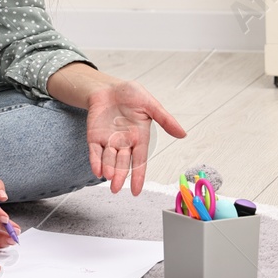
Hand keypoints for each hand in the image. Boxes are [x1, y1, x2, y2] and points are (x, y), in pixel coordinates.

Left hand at [84, 79, 186, 193]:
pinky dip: (95, 161)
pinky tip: (97, 170)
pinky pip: (95, 152)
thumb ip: (165, 119)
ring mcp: (109, 141)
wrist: (108, 86)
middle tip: (117, 188)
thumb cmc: (130, 94)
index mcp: (139, 137)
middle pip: (123, 163)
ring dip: (109, 169)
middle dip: (120, 176)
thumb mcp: (150, 104)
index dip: (138, 176)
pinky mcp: (95, 137)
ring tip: (109, 178)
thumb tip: (183, 134)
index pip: (140, 161)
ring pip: (109, 159)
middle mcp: (124, 143)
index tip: (136, 191)